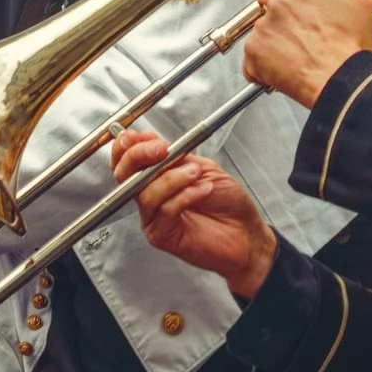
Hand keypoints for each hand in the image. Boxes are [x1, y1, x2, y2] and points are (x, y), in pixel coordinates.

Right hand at [114, 129, 277, 298]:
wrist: (247, 233)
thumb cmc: (228, 203)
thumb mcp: (202, 168)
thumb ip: (176, 157)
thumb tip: (152, 142)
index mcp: (157, 179)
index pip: (127, 162)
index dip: (127, 147)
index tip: (142, 135)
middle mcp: (151, 198)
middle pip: (124, 176)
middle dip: (139, 156)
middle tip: (161, 149)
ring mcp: (154, 218)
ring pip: (146, 193)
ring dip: (172, 178)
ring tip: (195, 173)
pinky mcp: (163, 236)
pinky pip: (165, 210)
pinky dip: (185, 195)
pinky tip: (203, 190)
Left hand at [240, 0, 371, 107]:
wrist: (340, 79)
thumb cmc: (350, 46)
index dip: (301, 6)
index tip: (309, 18)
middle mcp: (275, 6)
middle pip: (273, 10)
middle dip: (286, 24)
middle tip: (305, 39)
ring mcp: (261, 30)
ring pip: (263, 35)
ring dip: (275, 45)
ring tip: (299, 56)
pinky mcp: (253, 55)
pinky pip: (252, 61)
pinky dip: (264, 68)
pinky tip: (285, 69)